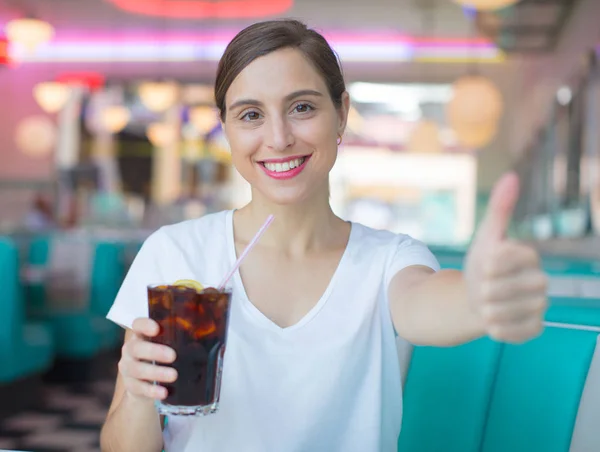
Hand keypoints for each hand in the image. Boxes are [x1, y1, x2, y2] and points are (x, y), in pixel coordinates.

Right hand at [118, 318, 177, 400]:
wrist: (146, 385)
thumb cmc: (161, 359)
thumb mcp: (168, 346)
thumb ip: (180, 339)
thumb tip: (210, 336)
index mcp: (141, 335)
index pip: (138, 325)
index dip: (145, 325)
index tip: (157, 328)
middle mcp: (131, 350)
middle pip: (136, 348)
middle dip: (154, 351)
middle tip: (173, 356)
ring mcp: (128, 368)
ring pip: (137, 369)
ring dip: (156, 372)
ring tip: (173, 375)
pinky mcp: (131, 386)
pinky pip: (139, 388)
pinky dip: (152, 391)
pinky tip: (164, 392)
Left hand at [464, 173, 547, 343]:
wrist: (474, 298)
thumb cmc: (481, 266)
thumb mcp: (485, 237)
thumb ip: (499, 209)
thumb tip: (511, 176)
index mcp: (530, 257)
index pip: (514, 256)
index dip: (492, 261)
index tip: (483, 262)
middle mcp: (540, 282)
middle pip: (510, 288)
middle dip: (486, 288)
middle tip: (480, 288)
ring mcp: (539, 307)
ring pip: (511, 311)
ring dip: (488, 309)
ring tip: (484, 304)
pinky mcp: (533, 329)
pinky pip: (515, 333)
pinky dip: (497, 328)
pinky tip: (490, 321)